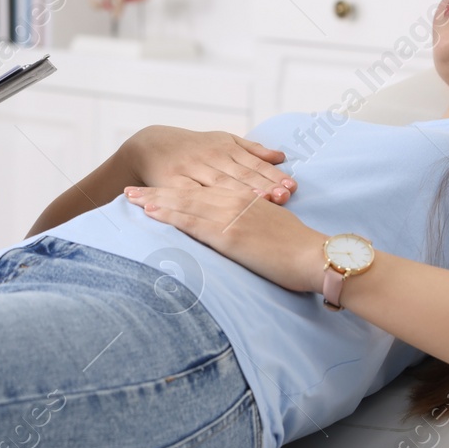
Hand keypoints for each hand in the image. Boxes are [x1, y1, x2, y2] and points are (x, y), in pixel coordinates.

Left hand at [123, 182, 325, 294]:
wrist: (319, 258)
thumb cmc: (300, 249)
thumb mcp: (273, 225)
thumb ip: (253, 220)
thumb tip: (242, 228)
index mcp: (246, 198)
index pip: (203, 191)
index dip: (175, 189)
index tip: (153, 189)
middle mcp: (235, 201)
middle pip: (187, 193)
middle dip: (157, 191)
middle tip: (130, 190)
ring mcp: (231, 215)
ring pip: (184, 203)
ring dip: (155, 200)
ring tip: (131, 198)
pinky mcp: (229, 234)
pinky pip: (192, 222)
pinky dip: (169, 215)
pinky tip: (151, 213)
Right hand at [125, 125, 296, 203]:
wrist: (149, 145)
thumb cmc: (192, 146)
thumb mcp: (222, 139)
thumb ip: (252, 150)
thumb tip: (281, 156)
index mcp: (223, 147)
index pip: (252, 164)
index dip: (272, 175)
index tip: (291, 187)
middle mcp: (208, 157)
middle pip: (240, 175)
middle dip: (262, 185)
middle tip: (283, 197)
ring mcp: (190, 170)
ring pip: (220, 184)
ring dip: (242, 194)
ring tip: (262, 203)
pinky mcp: (172, 183)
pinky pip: (191, 195)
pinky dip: (206, 203)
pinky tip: (218, 214)